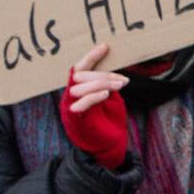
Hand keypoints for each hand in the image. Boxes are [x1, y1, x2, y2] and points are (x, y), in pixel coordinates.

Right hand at [58, 43, 131, 169]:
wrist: (108, 146)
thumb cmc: (109, 120)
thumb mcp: (111, 97)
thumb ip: (108, 84)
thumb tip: (115, 71)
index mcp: (79, 89)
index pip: (80, 69)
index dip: (91, 57)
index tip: (105, 47)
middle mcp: (71, 96)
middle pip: (79, 76)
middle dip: (102, 75)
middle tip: (122, 81)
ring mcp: (70, 108)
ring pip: (78, 88)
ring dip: (101, 84)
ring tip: (120, 86)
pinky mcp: (74, 120)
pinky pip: (78, 105)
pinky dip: (92, 97)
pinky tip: (105, 94)